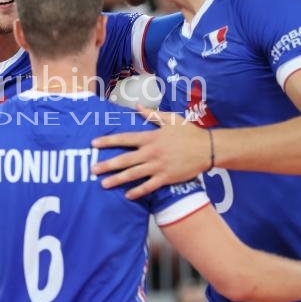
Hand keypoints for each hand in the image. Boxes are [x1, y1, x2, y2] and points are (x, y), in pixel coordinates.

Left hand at [91, 106, 209, 198]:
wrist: (208, 149)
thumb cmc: (188, 132)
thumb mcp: (170, 119)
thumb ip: (151, 114)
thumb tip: (137, 106)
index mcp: (151, 137)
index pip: (124, 139)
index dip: (108, 141)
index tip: (94, 143)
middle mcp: (151, 153)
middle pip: (125, 159)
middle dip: (107, 164)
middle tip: (92, 169)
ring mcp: (158, 167)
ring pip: (133, 174)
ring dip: (117, 180)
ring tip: (103, 184)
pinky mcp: (166, 178)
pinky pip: (149, 187)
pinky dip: (138, 191)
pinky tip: (127, 195)